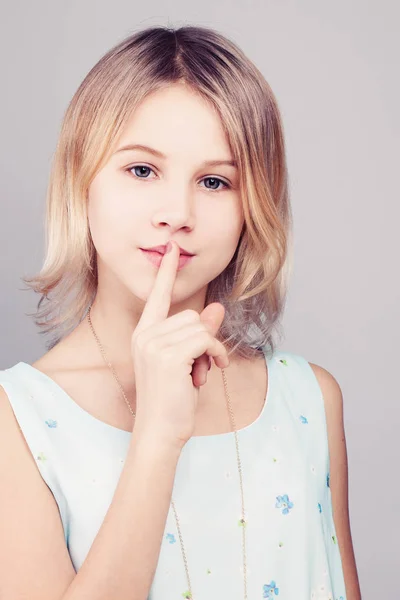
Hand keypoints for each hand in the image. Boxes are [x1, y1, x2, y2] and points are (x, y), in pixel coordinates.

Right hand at [130, 240, 228, 448]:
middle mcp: (145, 335)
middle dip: (204, 339)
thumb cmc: (171, 400)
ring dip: (211, 349)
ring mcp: (154, 344)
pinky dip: (216, 354)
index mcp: (144, 334)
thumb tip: (216, 308)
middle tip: (202, 366)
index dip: (165, 273)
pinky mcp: (168, 356)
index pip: (156, 296)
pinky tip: (210, 371)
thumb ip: (198, 335)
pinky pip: (206, 340)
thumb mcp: (186, 363)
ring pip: (200, 327)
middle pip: (191, 315)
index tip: (172, 249)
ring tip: (203, 373)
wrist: (159, 432)